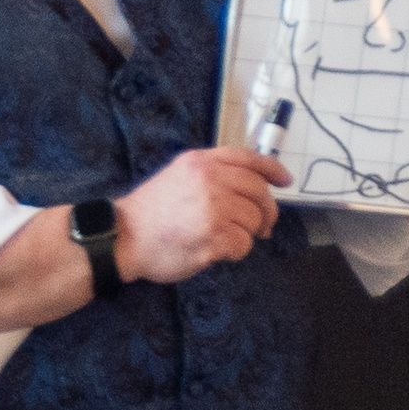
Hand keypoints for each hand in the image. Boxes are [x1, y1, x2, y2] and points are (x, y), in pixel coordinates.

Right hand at [112, 147, 290, 285]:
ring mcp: (213, 207)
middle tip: (264, 227)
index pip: (248, 158)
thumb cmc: (151, 210)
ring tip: (225, 238)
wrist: (124, 236)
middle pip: (258, 191)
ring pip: (254, 220)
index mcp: (201, 161)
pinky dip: (236, 251)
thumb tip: (251, 185)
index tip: (285, 180)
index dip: (272, 169)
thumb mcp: (179, 174)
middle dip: (267, 211)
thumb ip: (210, 173)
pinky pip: (243, 244)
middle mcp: (209, 179)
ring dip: (246, 234)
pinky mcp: (214, 236)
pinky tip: (217, 250)